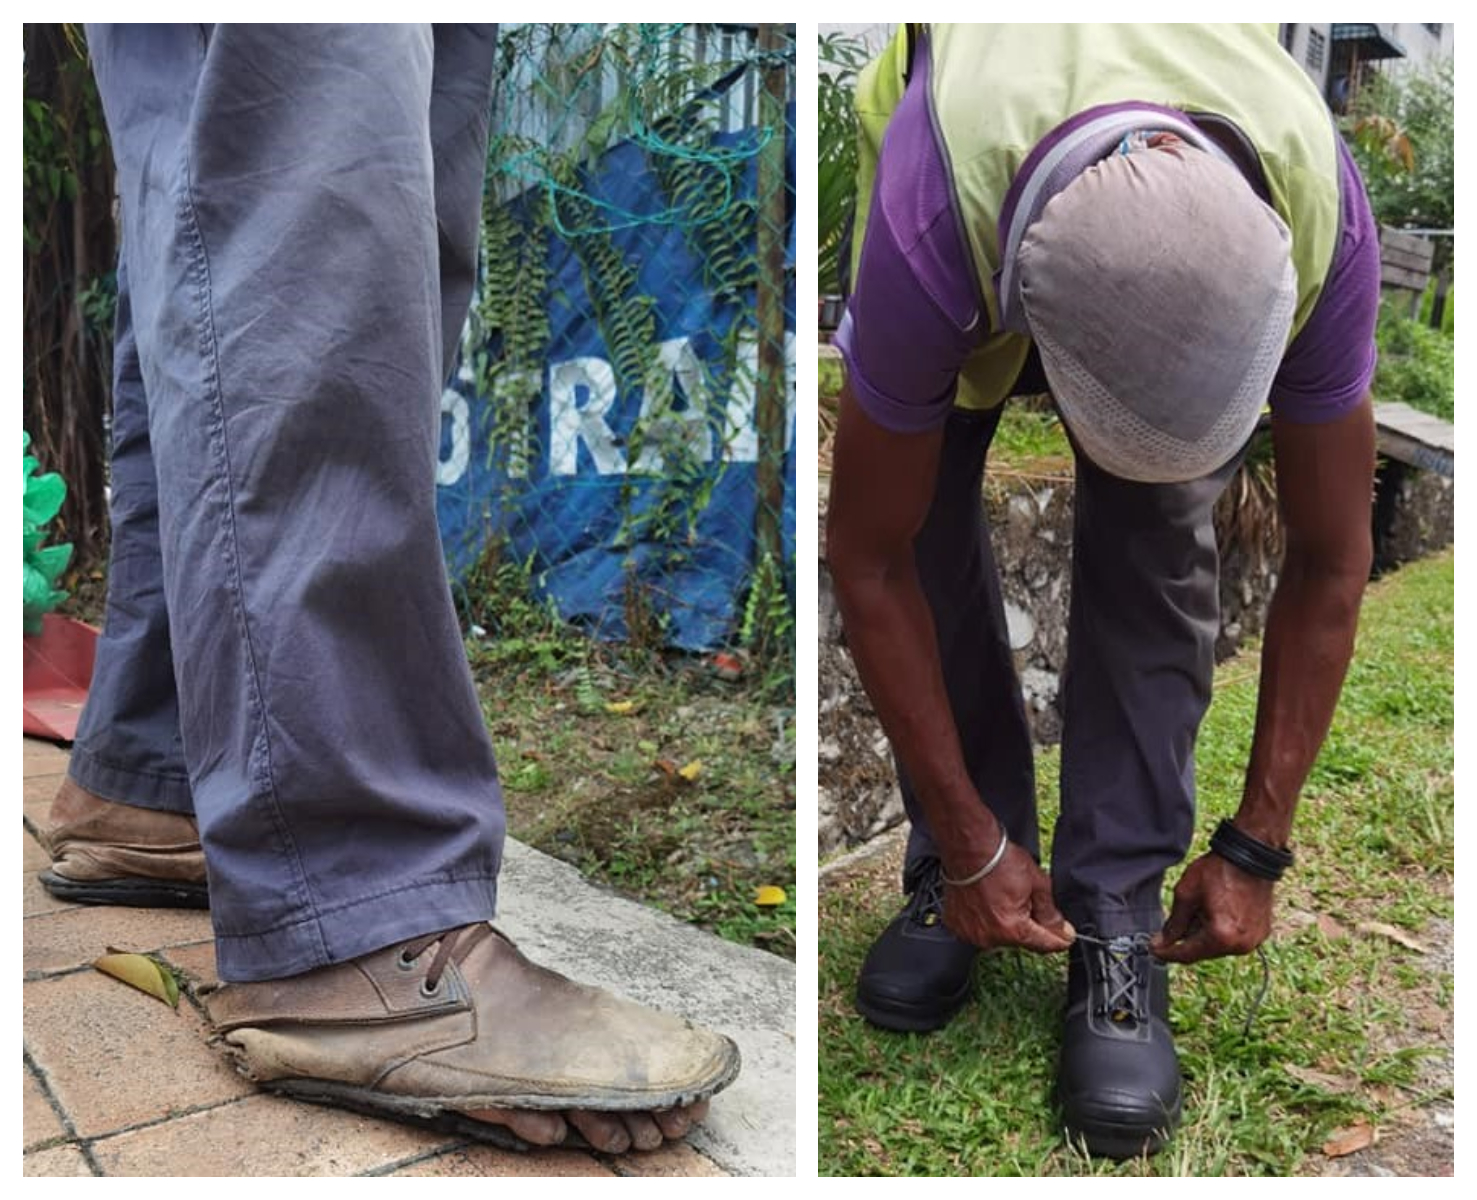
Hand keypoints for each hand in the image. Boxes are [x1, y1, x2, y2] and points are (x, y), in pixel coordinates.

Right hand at [941, 843, 1074, 953]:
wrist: (968, 847)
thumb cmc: (998, 860)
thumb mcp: (1038, 883)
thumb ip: (1050, 913)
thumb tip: (1061, 930)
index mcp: (1013, 929)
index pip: (1044, 945)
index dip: (1059, 939)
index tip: (1065, 935)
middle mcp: (990, 937)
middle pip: (1021, 939)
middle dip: (1028, 924)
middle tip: (1024, 898)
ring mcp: (971, 933)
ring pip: (999, 935)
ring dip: (1005, 922)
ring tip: (1001, 896)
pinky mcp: (956, 925)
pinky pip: (979, 929)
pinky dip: (985, 919)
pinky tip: (985, 900)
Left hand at [1150, 851, 1274, 962]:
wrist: (1250, 856)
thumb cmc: (1219, 870)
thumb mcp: (1186, 894)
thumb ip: (1173, 923)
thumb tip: (1161, 943)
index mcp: (1221, 937)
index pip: (1187, 955)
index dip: (1166, 952)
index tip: (1153, 948)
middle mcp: (1241, 945)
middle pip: (1203, 952)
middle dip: (1187, 938)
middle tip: (1178, 916)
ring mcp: (1254, 940)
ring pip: (1218, 946)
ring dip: (1204, 934)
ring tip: (1202, 905)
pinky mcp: (1261, 933)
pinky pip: (1233, 939)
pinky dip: (1220, 930)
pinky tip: (1215, 908)